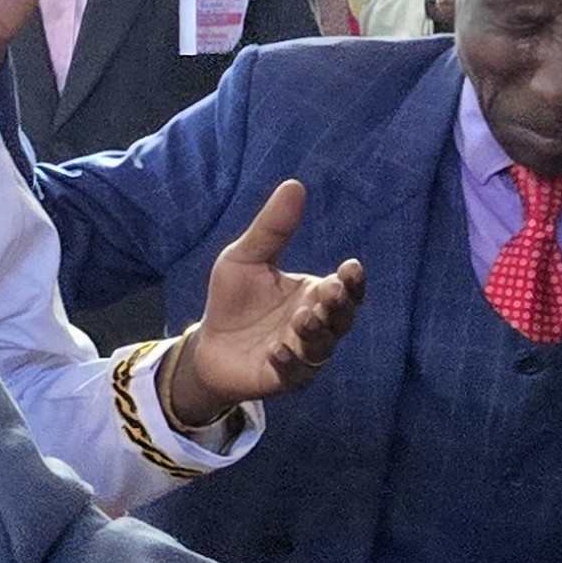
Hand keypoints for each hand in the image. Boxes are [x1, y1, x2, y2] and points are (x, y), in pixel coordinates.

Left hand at [165, 180, 368, 419]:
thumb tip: (295, 184)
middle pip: (342, 319)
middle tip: (329, 291)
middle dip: (338, 306)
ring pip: (322, 347)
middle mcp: (317, 325)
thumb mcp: (247, 258)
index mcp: (314, 295)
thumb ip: (273, 228)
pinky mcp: (285, 377)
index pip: (345, 288)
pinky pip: (295, 372)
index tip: (351, 267)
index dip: (352, 281)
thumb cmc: (234, 300)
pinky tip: (277, 349)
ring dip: (314, 333)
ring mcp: (304, 354)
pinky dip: (289, 362)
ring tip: (301, 319)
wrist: (209, 344)